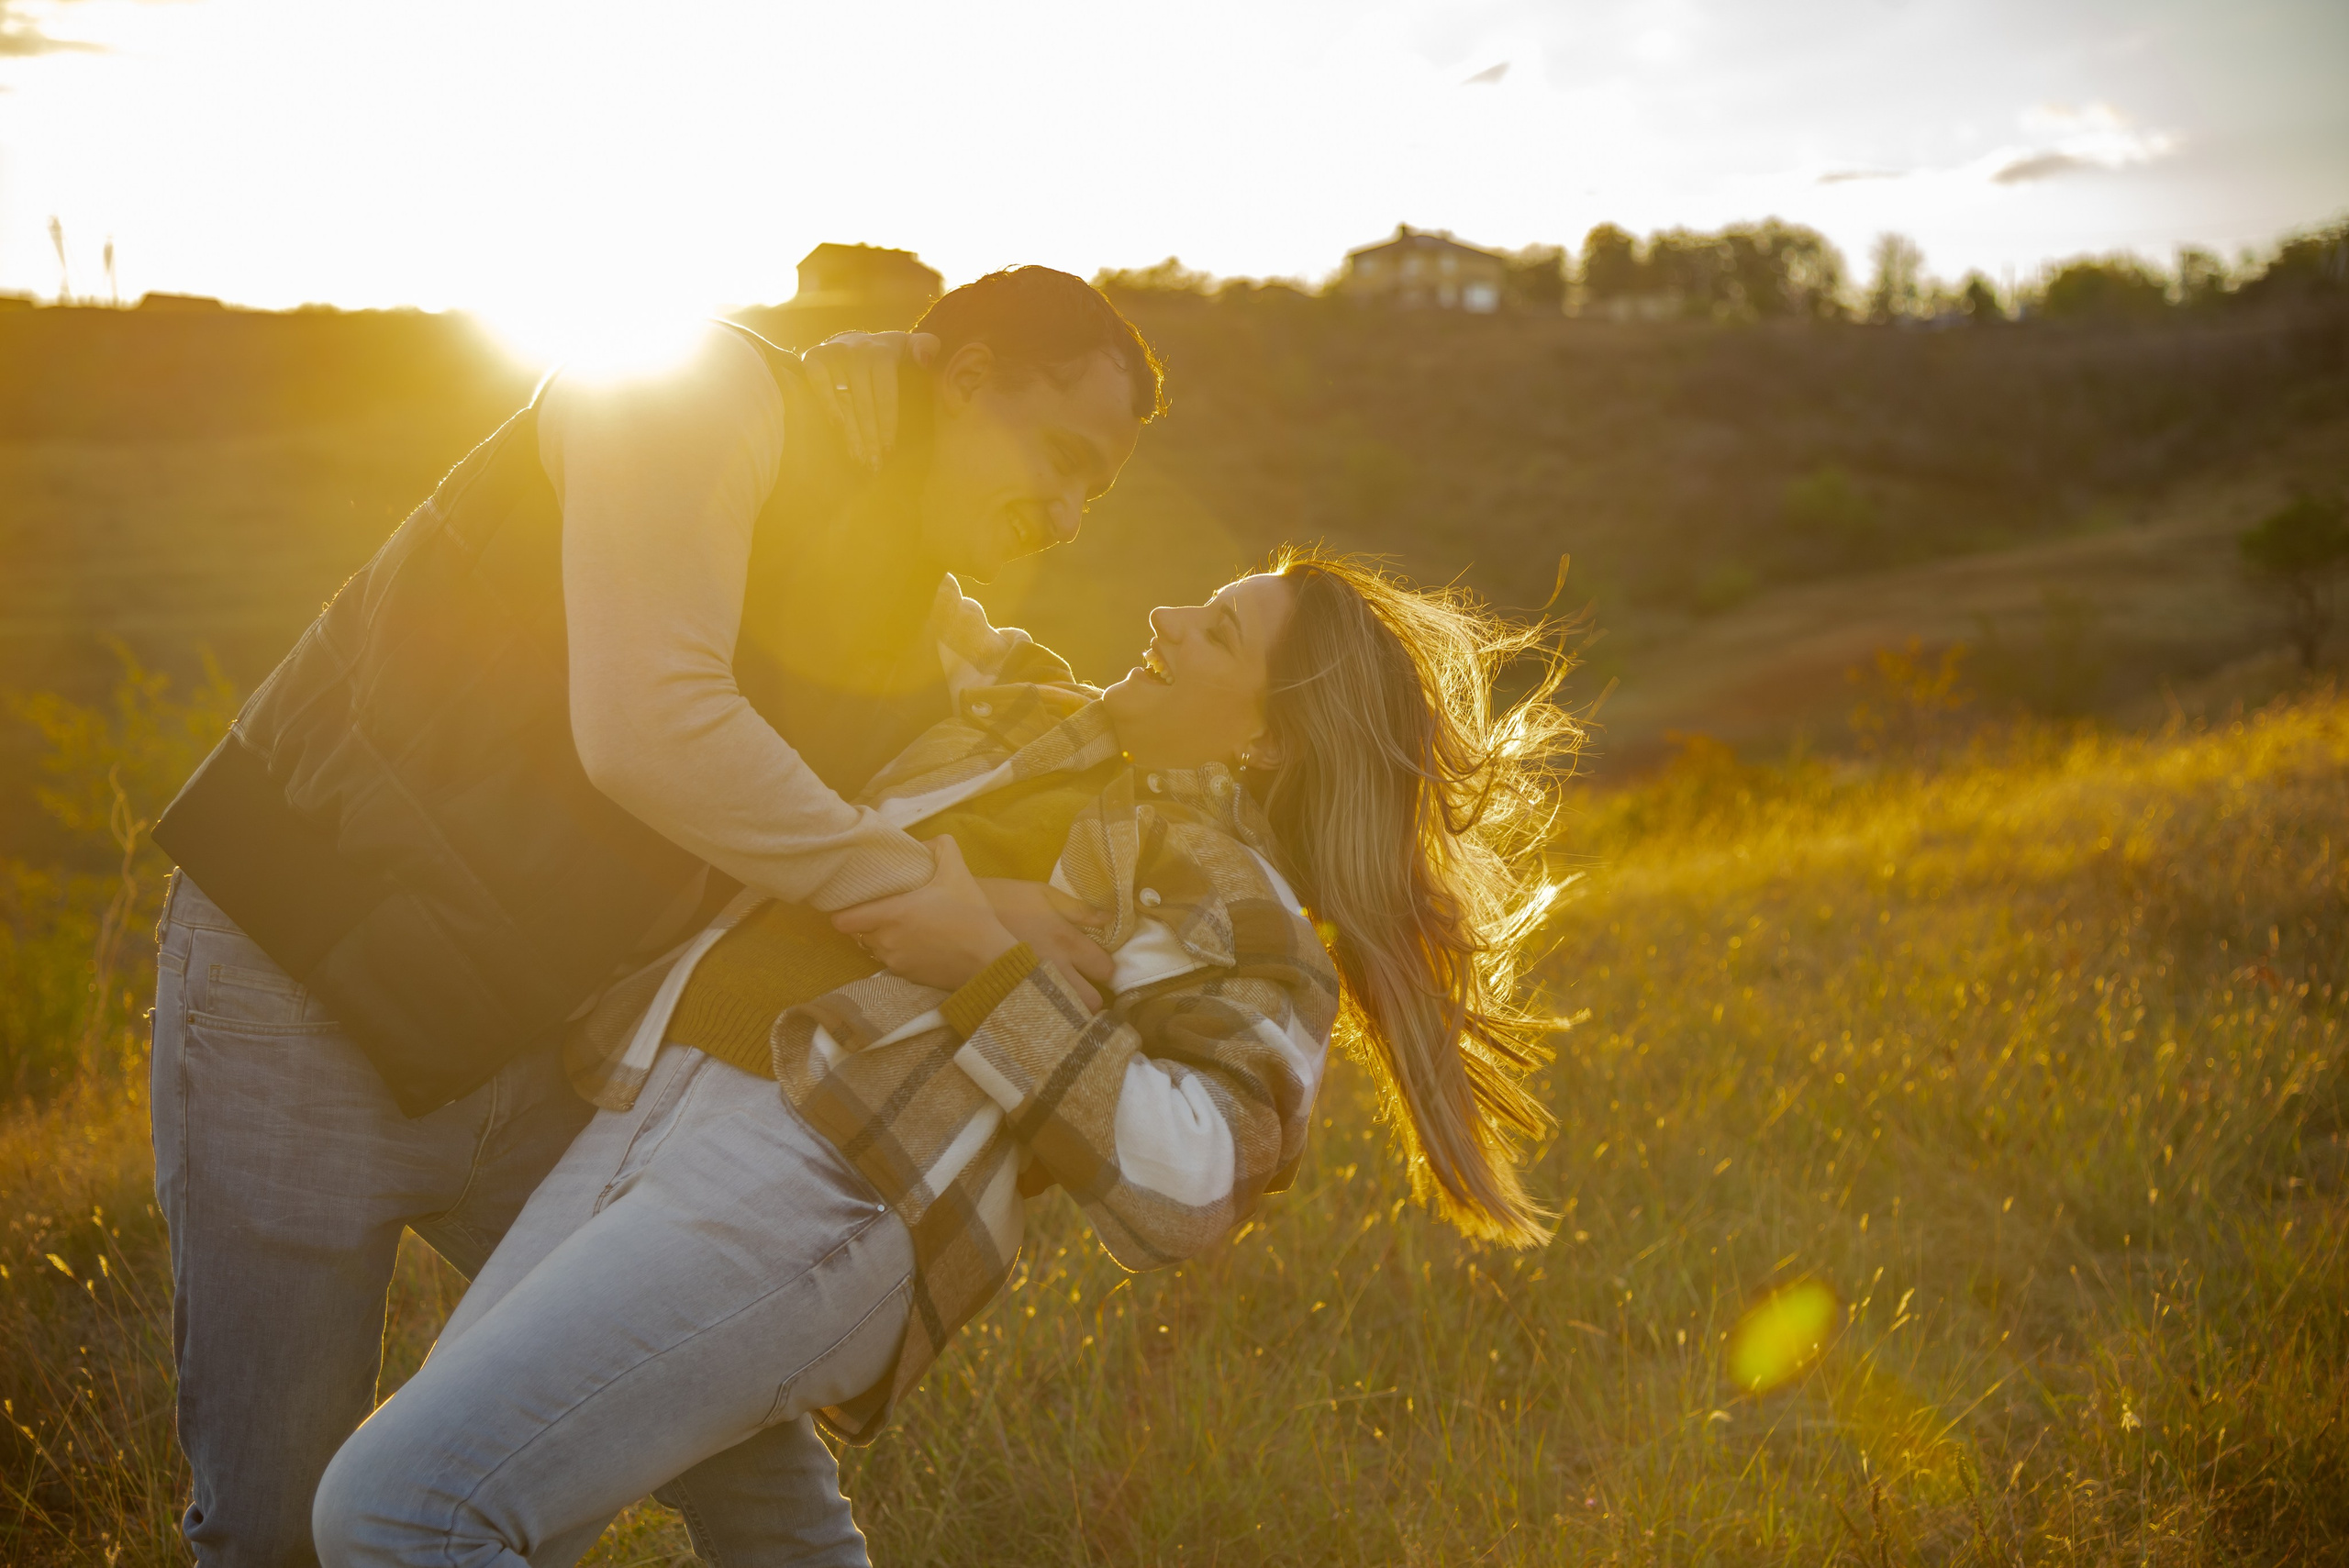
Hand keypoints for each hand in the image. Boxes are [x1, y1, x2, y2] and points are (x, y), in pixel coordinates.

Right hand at [800, 330, 940, 469]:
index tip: (889, 451)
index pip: (885, 396)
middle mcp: (857, 352)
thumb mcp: (907, 344)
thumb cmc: (885, 351)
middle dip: (870, 437)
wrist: (849, 340)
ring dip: (850, 432)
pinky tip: (837, 428)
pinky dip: (827, 405)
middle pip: (864, 403)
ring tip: (858, 458)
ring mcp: (833, 354)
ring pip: (844, 401)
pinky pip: (819, 385)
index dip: (888, 425)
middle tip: (873, 464)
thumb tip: (925, 360)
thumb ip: (925, 346)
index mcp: (881, 352)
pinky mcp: (813, 358)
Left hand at [831, 836, 1017, 992]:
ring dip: (882, 937)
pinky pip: (892, 962)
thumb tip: (924, 844)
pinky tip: (919, 943)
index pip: (842, 921)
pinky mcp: (907, 978)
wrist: (989, 960)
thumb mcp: (957, 872)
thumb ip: (940, 847)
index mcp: (891, 915)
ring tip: (903, 926)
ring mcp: (895, 962)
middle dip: (868, 921)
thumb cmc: (971, 915)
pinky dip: (899, 952)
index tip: (853, 902)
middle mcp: (886, 941)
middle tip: (885, 908)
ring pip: (875, 948)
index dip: (843, 911)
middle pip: (859, 932)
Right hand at [978, 878, 1112, 1011]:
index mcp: (1064, 941)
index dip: (1104, 969)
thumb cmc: (998, 899)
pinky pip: (1037, 1024)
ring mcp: (1031, 990)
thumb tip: (1109, 919)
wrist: (949, 918)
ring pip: (1067, 1019)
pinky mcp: (1008, 1004)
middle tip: (1080, 990)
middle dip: (1090, 999)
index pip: (1105, 969)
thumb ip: (1078, 908)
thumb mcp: (1039, 892)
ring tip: (1060, 1002)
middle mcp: (1053, 970)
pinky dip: (1042, 1020)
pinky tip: (1036, 1008)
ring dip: (1069, 1012)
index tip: (1095, 968)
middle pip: (1091, 1003)